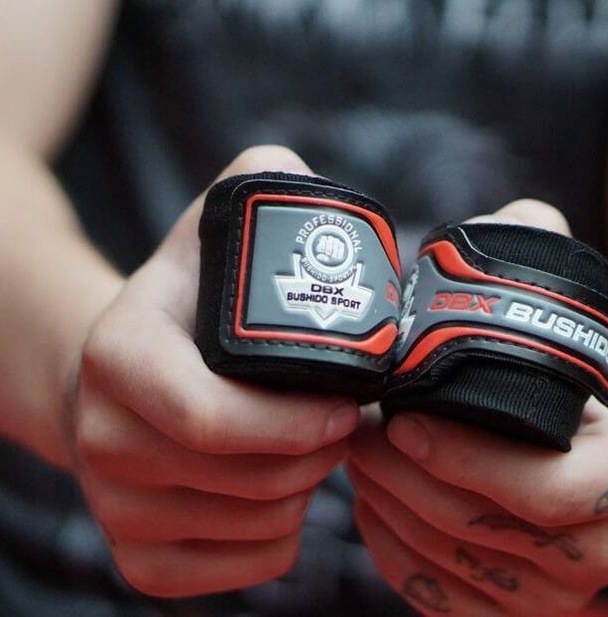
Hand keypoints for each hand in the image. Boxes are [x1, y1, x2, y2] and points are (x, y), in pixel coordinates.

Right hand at [67, 146, 359, 596]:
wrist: (120, 368)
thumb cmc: (187, 298)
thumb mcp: (215, 228)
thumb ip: (264, 188)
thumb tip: (315, 194)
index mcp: (118, 356)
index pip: (210, 415)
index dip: (295, 422)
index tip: (350, 405)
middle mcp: (101, 438)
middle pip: (245, 479)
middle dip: (317, 453)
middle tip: (342, 421)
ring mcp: (115, 507)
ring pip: (253, 526)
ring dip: (304, 491)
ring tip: (310, 446)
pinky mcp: (138, 555)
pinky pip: (240, 568)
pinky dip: (280, 539)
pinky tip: (281, 494)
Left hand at [348, 201, 607, 615]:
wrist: (576, 441)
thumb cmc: (554, 370)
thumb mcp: (558, 307)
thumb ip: (538, 253)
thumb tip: (507, 222)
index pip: (544, 489)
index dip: (461, 456)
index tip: (399, 417)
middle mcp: (604, 547)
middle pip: (475, 528)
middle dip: (398, 475)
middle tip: (354, 427)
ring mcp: (553, 592)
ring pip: (442, 563)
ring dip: (383, 506)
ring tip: (354, 452)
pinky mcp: (506, 611)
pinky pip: (429, 593)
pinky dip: (387, 547)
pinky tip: (372, 500)